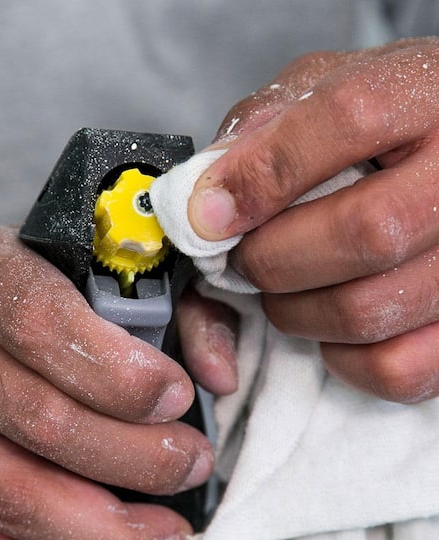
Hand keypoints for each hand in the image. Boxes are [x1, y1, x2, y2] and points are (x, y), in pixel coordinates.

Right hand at [0, 226, 215, 539]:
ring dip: (109, 536)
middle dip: (139, 460)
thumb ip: (172, 307)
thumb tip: (219, 376)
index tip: (179, 401)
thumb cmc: (17, 307)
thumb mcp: (83, 274)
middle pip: (42, 422)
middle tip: (191, 466)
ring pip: (14, 501)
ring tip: (167, 536)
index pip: (42, 324)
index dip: (122, 375)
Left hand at [187, 38, 438, 402]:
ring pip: (369, 310)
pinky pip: (395, 368)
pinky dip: (340, 360)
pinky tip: (329, 328)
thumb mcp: (315, 93)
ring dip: (293, 312)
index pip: (347, 120)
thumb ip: (258, 131)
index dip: (261, 176)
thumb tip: (201, 204)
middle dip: (270, 260)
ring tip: (282, 289)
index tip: (205, 217)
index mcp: (423, 93)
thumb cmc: (372, 126)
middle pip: (362, 233)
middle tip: (242, 260)